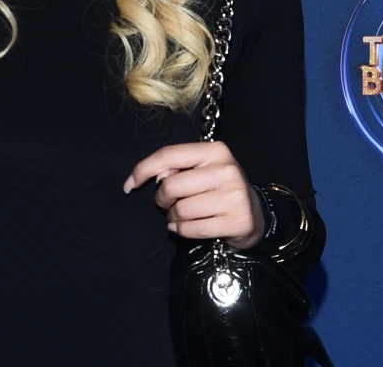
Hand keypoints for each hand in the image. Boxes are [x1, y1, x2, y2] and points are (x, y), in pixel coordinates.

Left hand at [123, 142, 264, 249]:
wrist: (253, 212)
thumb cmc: (218, 188)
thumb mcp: (201, 170)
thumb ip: (177, 168)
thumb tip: (156, 178)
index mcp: (215, 151)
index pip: (169, 154)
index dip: (143, 169)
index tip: (129, 185)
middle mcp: (226, 169)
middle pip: (170, 186)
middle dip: (162, 200)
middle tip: (171, 204)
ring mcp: (234, 196)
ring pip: (180, 210)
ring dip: (174, 218)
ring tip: (184, 216)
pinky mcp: (237, 221)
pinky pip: (191, 229)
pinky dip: (182, 231)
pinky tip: (188, 228)